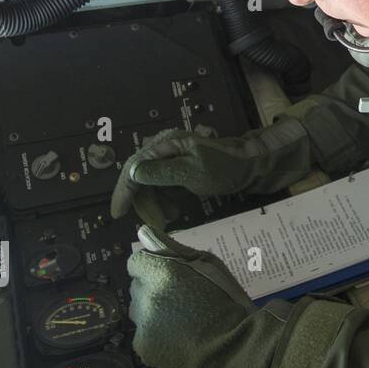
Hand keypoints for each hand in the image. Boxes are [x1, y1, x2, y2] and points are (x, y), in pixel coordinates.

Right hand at [109, 122, 310, 222]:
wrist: (251, 166)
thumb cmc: (223, 168)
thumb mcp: (192, 172)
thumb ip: (161, 173)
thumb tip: (133, 173)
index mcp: (165, 144)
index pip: (134, 168)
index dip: (123, 191)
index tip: (117, 213)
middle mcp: (164, 149)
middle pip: (140, 178)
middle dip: (145, 202)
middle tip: (156, 222)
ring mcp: (172, 159)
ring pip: (151, 186)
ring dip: (156, 204)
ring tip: (169, 218)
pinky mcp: (180, 170)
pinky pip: (164, 187)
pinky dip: (166, 201)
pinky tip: (174, 212)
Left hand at [126, 225, 287, 367]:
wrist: (234, 346)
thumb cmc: (227, 300)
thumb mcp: (210, 265)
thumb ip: (175, 249)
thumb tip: (146, 233)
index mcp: (162, 273)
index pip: (136, 262)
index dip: (152, 266)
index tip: (169, 274)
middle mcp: (146, 297)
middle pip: (138, 286)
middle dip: (153, 288)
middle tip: (181, 298)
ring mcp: (143, 324)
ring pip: (139, 310)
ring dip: (153, 310)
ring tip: (180, 319)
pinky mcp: (143, 346)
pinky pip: (143, 333)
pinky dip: (156, 334)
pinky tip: (178, 337)